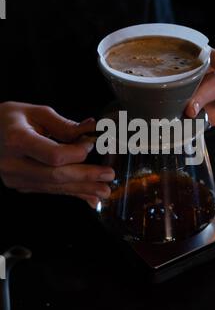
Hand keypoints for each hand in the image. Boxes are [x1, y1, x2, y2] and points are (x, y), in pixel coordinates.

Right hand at [0, 102, 114, 207]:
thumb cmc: (6, 118)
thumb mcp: (34, 112)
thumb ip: (64, 124)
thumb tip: (91, 129)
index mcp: (17, 140)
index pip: (53, 155)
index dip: (77, 153)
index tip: (93, 145)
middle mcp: (13, 163)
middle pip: (56, 175)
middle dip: (86, 177)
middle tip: (108, 177)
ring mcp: (15, 178)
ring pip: (54, 187)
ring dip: (82, 189)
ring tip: (104, 190)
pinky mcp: (19, 184)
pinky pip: (48, 190)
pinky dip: (70, 192)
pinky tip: (88, 197)